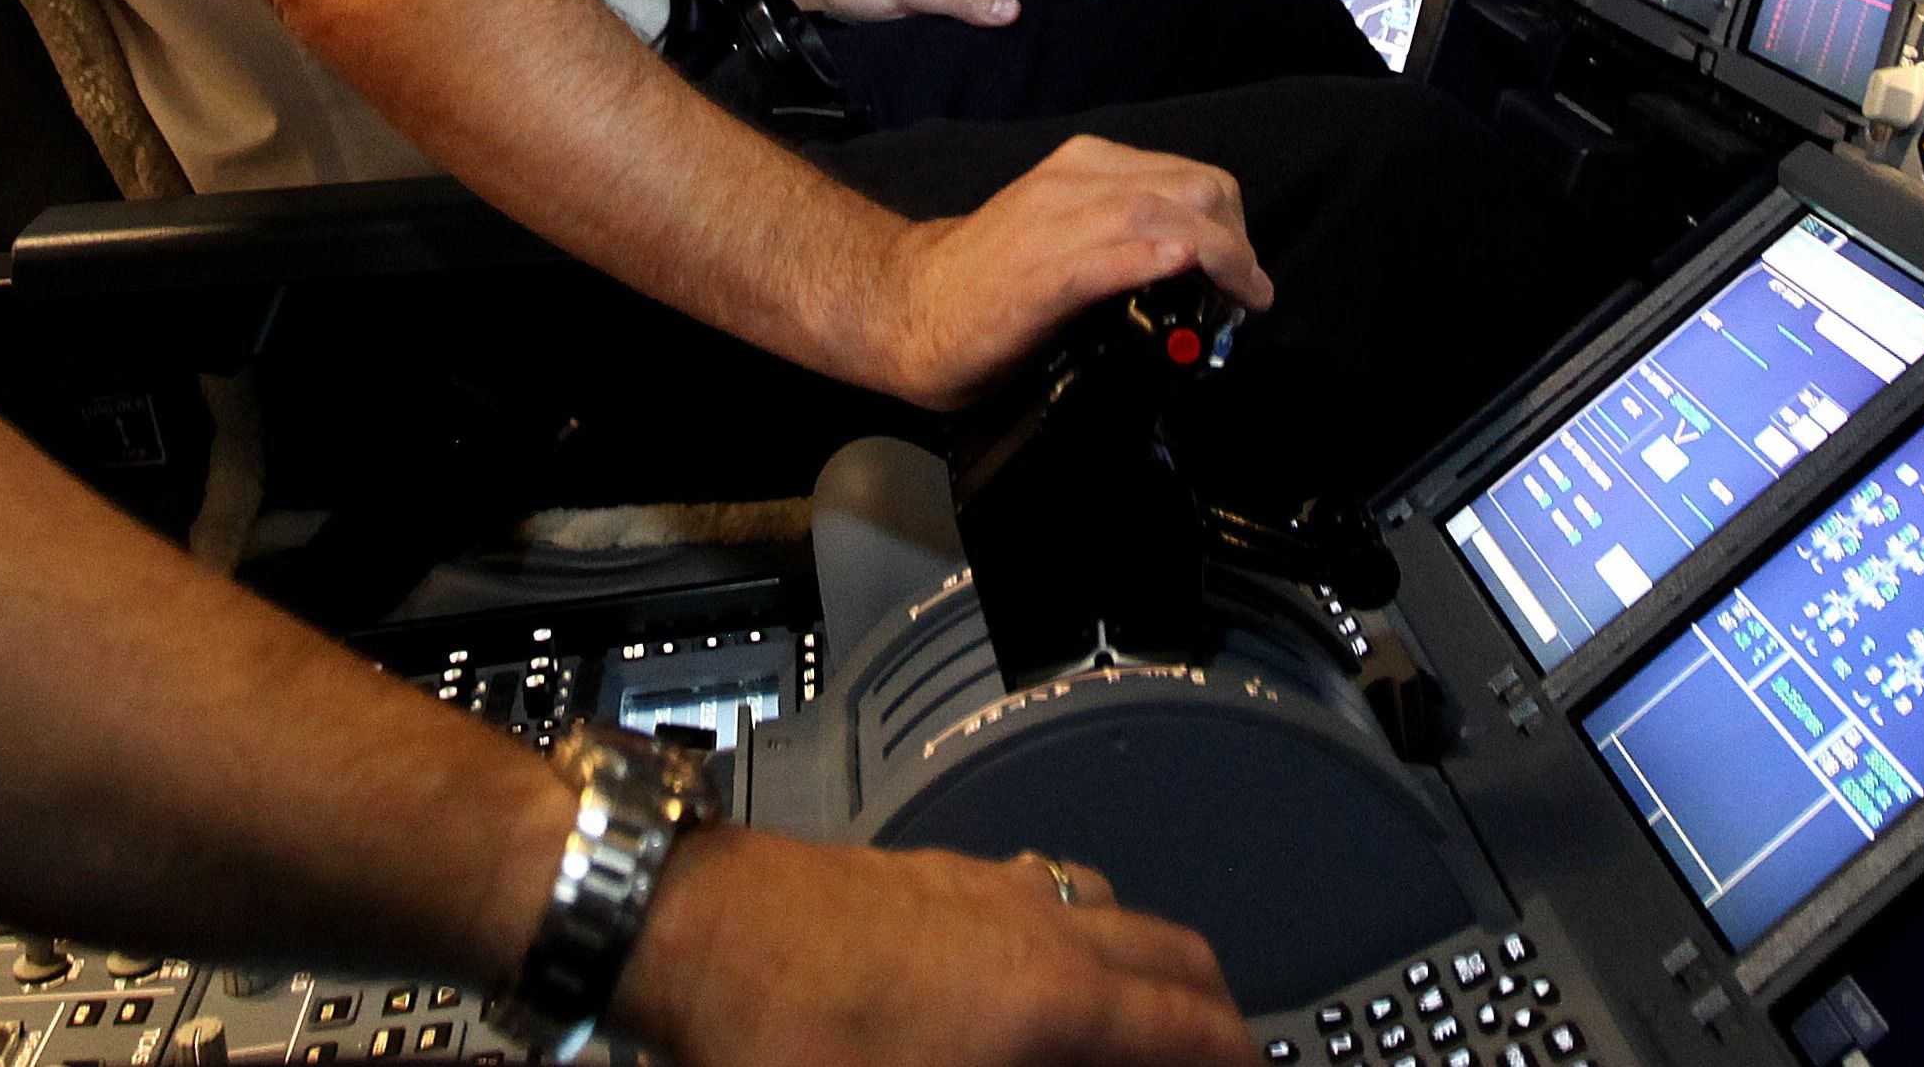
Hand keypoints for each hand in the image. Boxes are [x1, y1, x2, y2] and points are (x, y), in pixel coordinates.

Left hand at [620, 826, 1259, 1066]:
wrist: (690, 929)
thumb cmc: (779, 1036)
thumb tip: (1060, 1065)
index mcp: (1047, 997)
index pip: (1189, 1028)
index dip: (1233, 1061)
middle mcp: (1030, 925)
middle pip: (1170, 955)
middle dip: (1209, 1010)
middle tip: (1217, 1053)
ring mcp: (978, 887)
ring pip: (1106, 910)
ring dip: (1143, 963)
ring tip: (1137, 1014)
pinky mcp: (926, 875)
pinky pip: (1039, 890)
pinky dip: (1073, 930)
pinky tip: (1031, 967)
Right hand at [868, 135, 1269, 408]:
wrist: (907, 306)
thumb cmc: (990, 281)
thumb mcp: (1064, 233)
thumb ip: (1120, 233)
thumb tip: (1196, 268)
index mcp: (1083, 168)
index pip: (1191, 177)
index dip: (1233, 223)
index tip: (1243, 271)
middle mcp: (1073, 184)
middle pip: (1192, 190)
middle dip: (1237, 241)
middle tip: (1245, 292)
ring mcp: (1052, 226)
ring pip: (1160, 215)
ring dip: (1218, 255)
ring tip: (1239, 300)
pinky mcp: (1036, 276)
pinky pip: (1105, 256)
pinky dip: (1150, 258)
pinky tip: (1178, 269)